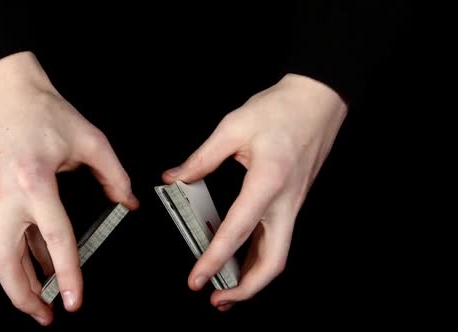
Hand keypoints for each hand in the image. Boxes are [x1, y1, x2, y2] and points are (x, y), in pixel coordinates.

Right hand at [0, 52, 138, 324]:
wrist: (9, 95)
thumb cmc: (46, 112)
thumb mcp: (90, 140)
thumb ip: (114, 176)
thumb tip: (129, 203)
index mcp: (34, 181)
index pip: (56, 238)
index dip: (69, 273)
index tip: (76, 300)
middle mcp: (8, 196)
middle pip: (5, 262)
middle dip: (24, 296)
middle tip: (47, 316)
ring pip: (0, 255)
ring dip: (20, 282)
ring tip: (42, 302)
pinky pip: (7, 237)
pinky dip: (23, 258)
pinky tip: (41, 268)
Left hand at [163, 74, 346, 310]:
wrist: (318, 100)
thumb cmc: (280, 109)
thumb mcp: (233, 127)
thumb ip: (201, 158)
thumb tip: (174, 178)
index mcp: (267, 183)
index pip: (236, 233)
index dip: (214, 261)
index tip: (195, 280)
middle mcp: (285, 202)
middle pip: (272, 262)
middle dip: (246, 288)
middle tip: (217, 298)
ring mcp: (293, 204)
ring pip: (278, 254)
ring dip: (254, 277)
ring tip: (228, 289)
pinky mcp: (293, 201)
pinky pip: (278, 238)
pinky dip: (259, 256)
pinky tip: (242, 258)